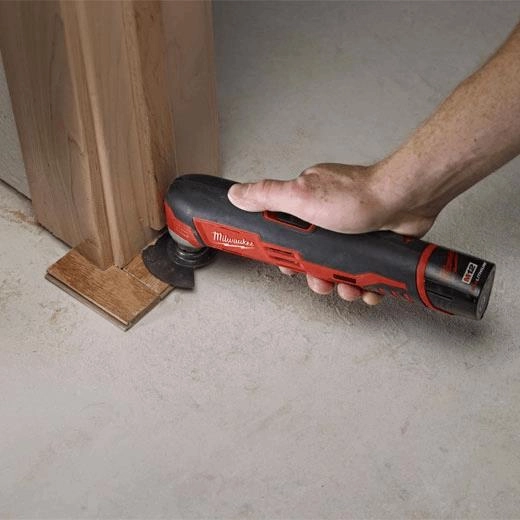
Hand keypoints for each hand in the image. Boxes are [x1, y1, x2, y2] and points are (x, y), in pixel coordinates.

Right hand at [227, 163, 437, 303]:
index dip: (283, 255)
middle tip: (320, 282)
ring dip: (341, 286)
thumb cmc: (357, 196)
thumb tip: (236, 194)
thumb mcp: (301, 195)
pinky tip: (367, 288)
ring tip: (347, 289)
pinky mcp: (372, 246)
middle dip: (315, 276)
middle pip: (311, 257)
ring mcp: (351, 233)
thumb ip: (267, 196)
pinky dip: (364, 284)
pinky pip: (362, 272)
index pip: (284, 234)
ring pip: (337, 270)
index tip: (285, 267)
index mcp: (306, 205)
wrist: (405, 200)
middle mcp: (327, 219)